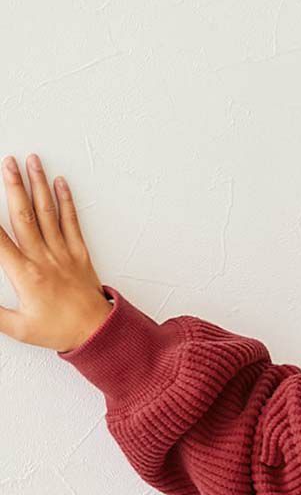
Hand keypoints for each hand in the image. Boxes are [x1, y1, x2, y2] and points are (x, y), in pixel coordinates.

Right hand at [0, 153, 112, 351]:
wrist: (97, 333)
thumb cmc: (60, 331)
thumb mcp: (18, 328)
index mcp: (25, 274)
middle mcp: (43, 258)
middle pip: (23, 215)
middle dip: (13, 185)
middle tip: (6, 162)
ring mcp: (63, 254)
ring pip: (48, 213)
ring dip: (38, 185)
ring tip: (31, 161)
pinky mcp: (80, 255)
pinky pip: (72, 223)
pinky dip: (66, 201)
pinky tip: (60, 183)